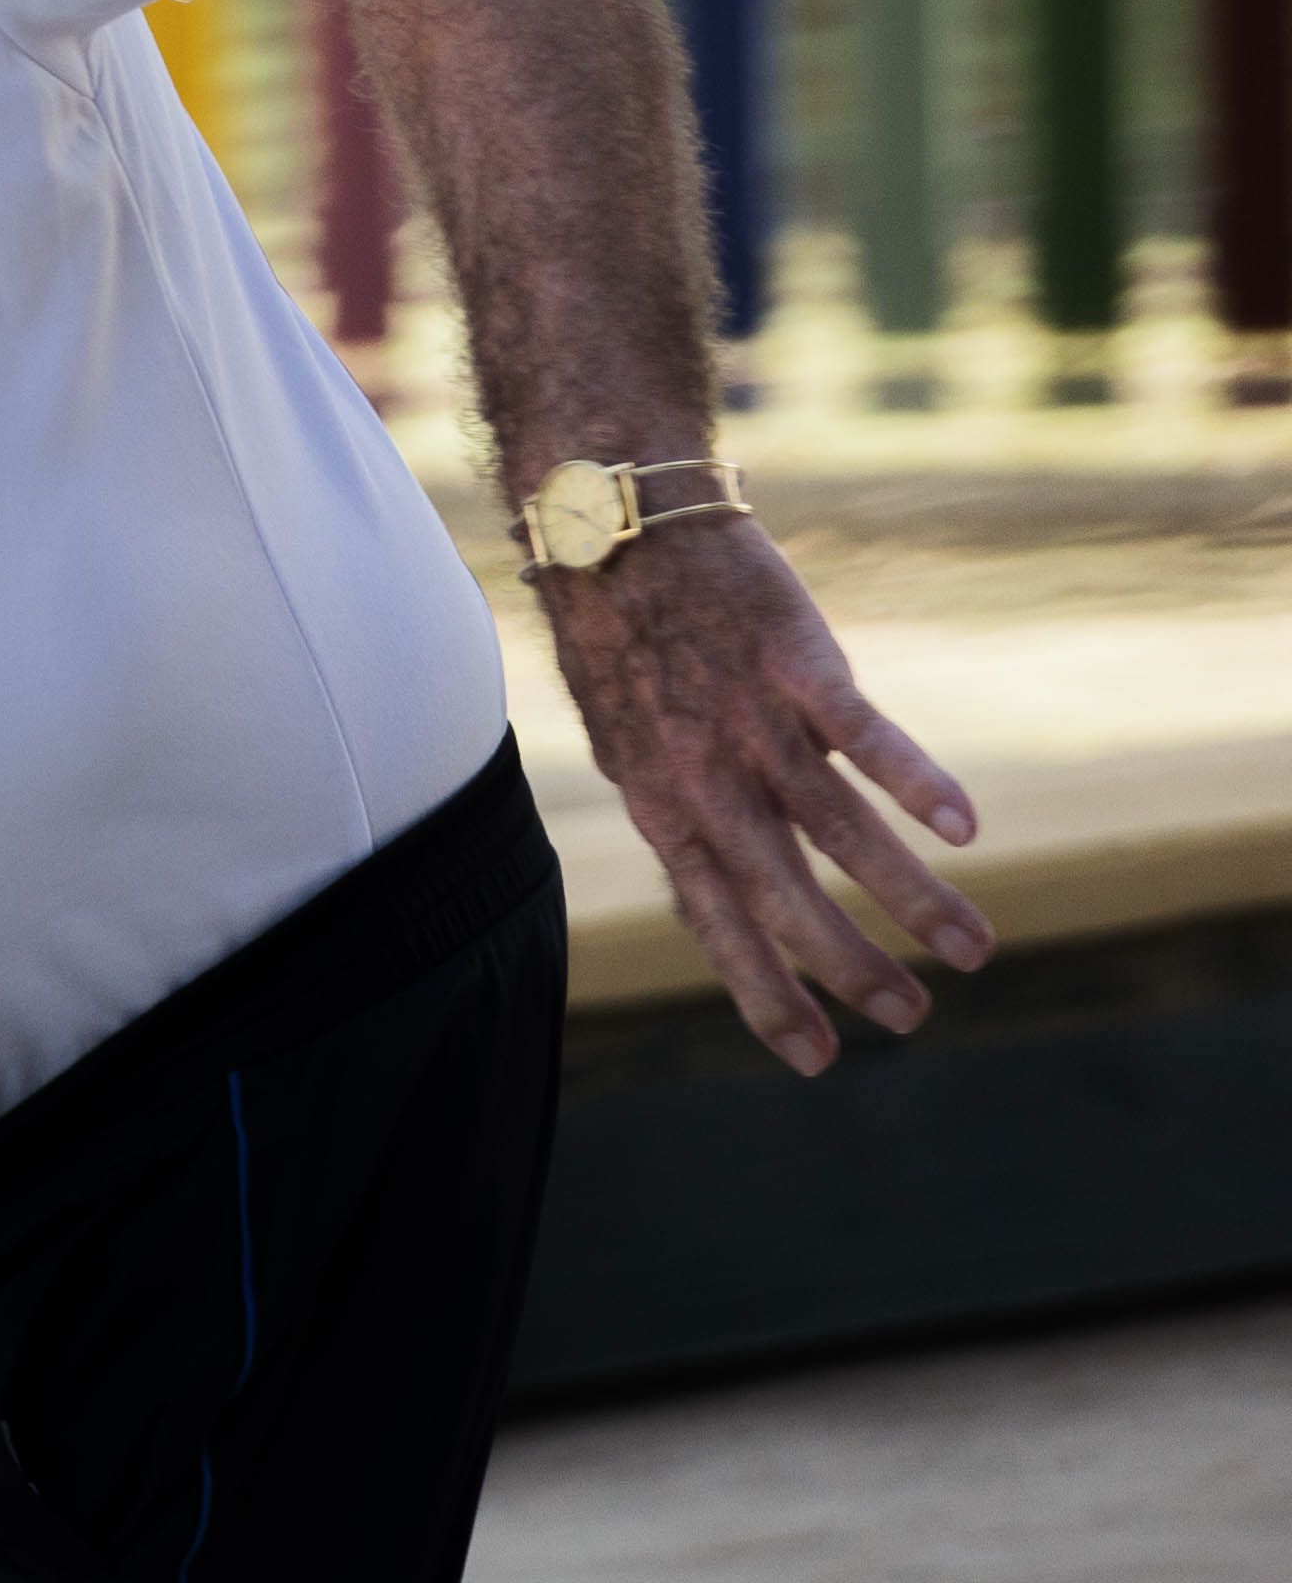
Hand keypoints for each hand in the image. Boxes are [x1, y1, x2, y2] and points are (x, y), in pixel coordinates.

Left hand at [538, 518, 986, 1074]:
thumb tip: (710, 894)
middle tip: (913, 1019)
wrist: (610, 524)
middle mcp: (706, 777)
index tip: (816, 1058)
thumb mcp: (628, 745)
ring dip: (910, 896)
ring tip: (973, 949)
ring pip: (839, 830)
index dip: (764, 992)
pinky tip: (965, 831)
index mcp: (663, 805)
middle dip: (851, 967)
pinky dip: (916, 784)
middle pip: (785, 895)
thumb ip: (680, 815)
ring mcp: (752, 721)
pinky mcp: (795, 662)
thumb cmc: (624, 640)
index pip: (716, 921)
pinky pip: (864, 736)